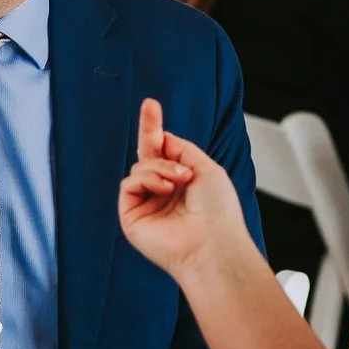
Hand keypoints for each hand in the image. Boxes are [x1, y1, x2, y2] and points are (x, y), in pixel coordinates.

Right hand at [117, 97, 251, 281]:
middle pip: (148, 154)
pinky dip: (148, 179)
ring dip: (161, 166)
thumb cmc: (218, 211)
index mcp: (182, 183)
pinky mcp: (131, 216)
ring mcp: (147, 204)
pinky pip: (130, 182)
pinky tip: (165, 188)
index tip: (151, 105)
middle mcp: (163, 193)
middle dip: (148, 129)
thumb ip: (181, 149)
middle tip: (150, 105)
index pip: (164, 152)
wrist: (212, 243)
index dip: (155, 129)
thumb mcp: (205, 168)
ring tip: (181, 180)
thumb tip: (160, 137)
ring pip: (140, 166)